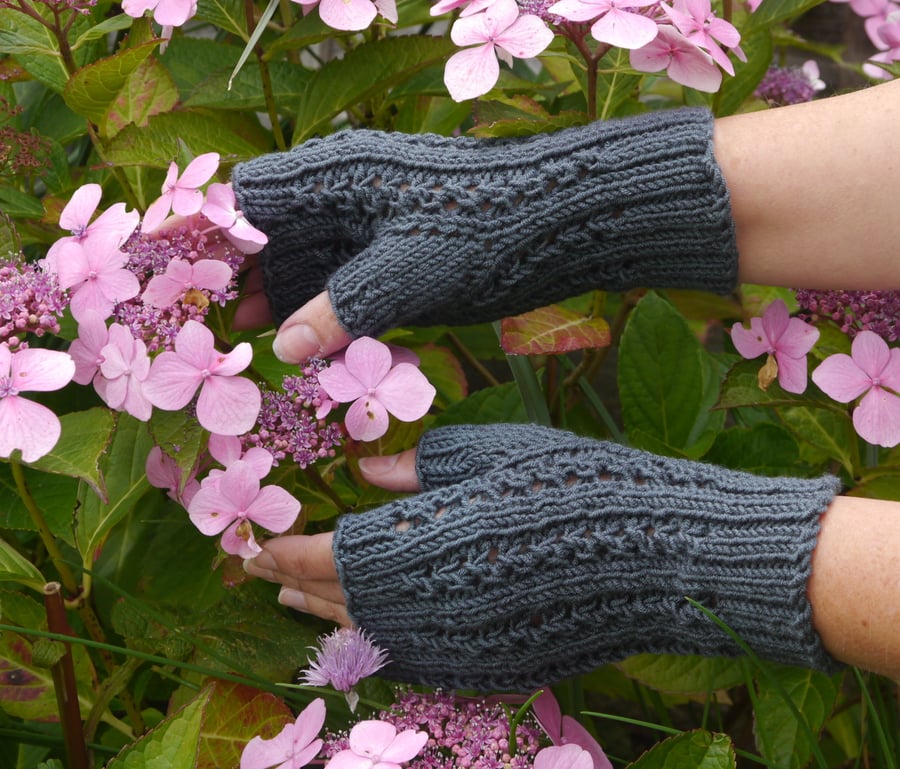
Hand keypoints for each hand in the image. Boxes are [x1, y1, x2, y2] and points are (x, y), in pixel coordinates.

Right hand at [230, 109, 737, 349]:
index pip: (251, 198)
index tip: (191, 289)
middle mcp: (349, 194)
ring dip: (287, 305)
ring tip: (254, 354)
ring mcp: (376, 225)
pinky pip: (347, 281)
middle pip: (276, 235)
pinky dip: (329, 313)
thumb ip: (341, 310)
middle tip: (216, 336)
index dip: (216, 241)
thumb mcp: (409, 275)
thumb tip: (283, 349)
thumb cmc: (489, 233)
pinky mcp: (401, 254)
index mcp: (340, 175)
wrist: (569, 221)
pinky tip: (313, 350)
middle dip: (248, 283)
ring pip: (311, 262)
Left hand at [244, 423, 839, 690]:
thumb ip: (419, 467)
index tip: (249, 543)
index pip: (331, 554)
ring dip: (326, 616)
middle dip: (292, 583)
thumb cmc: (576, 484)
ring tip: (292, 605)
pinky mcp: (491, 668)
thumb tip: (368, 475)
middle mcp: (429, 606)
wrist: (659, 555)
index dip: (284, 549)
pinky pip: (414, 658)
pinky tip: (368, 625)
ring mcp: (460, 647)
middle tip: (255, 572)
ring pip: (369, 637)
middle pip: (339, 600)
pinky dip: (379, 637)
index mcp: (424, 544)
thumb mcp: (493, 453)